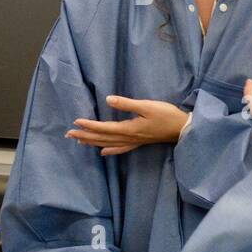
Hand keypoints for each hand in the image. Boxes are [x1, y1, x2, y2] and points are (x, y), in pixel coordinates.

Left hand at [67, 97, 189, 155]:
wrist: (182, 129)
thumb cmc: (166, 115)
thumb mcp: (147, 106)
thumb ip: (126, 103)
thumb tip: (108, 99)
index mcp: (128, 128)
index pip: (104, 128)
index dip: (89, 125)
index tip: (75, 122)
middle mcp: (128, 138)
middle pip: (102, 138)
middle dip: (85, 136)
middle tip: (69, 134)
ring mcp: (133, 142)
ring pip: (108, 144)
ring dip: (93, 142)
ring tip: (79, 141)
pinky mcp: (139, 142)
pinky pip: (120, 149)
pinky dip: (110, 150)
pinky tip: (103, 152)